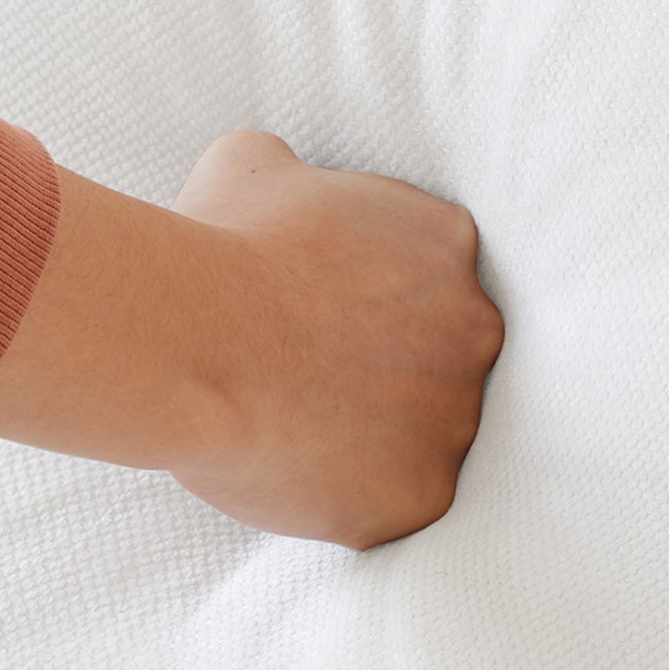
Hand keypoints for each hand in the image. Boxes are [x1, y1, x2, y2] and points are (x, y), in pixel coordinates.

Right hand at [0, 132, 503, 549]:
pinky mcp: (419, 497)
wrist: (193, 341)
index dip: (370, 304)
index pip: (430, 278)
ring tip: (296, 430)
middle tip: (310, 380)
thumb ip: (293, 176)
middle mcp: (474, 330)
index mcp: (447, 244)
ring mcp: (453, 420)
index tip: (321, 321)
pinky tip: (293, 473)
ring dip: (371, 440)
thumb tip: (284, 181)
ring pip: (421, 439)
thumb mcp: (248, 164)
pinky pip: (392, 505)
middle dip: (383, 372)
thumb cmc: (215, 248)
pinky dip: (348, 498)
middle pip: (440, 360)